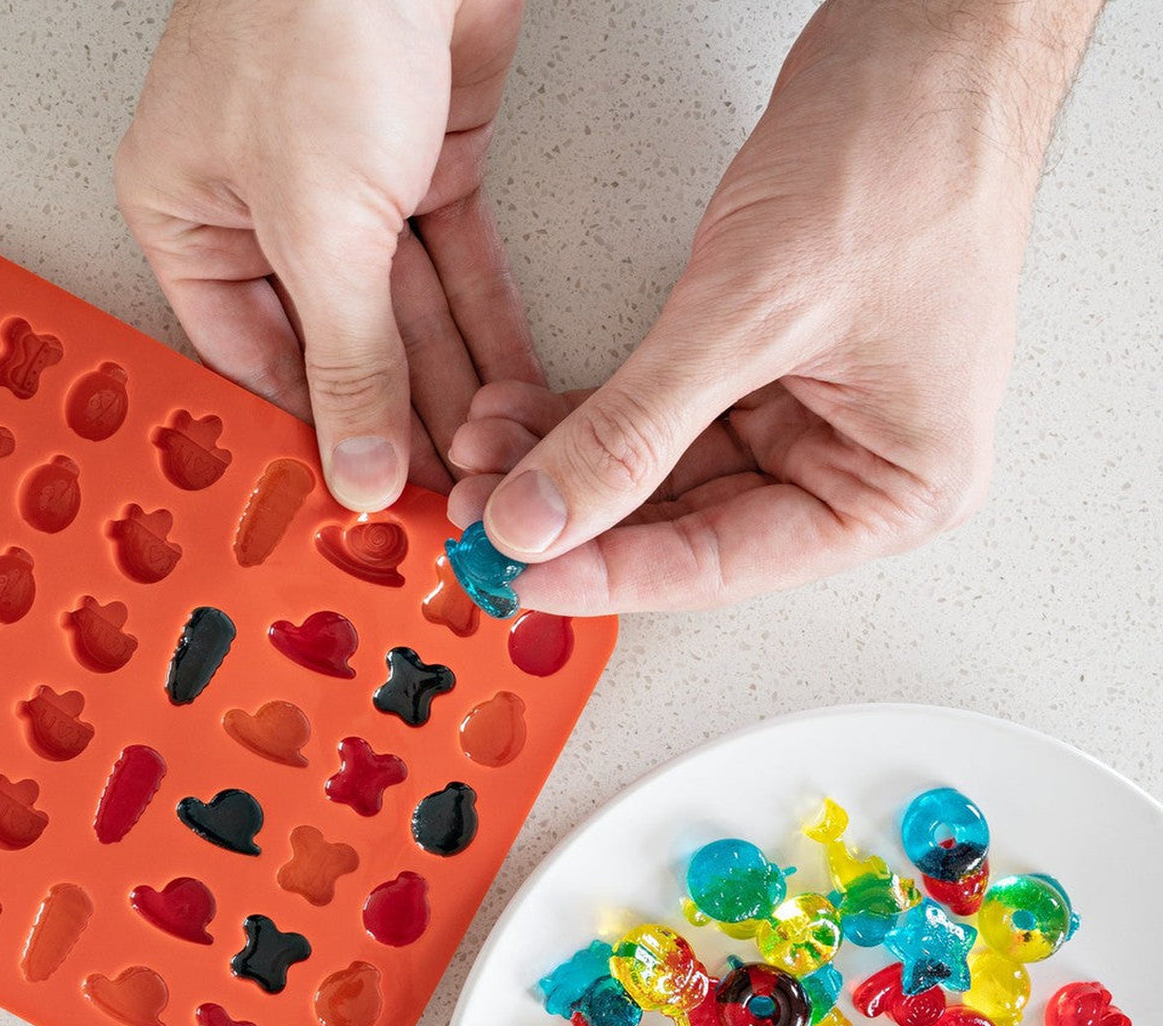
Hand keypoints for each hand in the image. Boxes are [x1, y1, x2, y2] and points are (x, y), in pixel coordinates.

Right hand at [117, 0, 542, 510]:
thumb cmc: (310, 19)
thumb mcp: (317, 228)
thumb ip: (347, 361)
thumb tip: (356, 465)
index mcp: (190, 216)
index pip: (253, 360)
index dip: (315, 430)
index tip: (367, 491)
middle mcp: (268, 205)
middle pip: (342, 343)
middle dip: (401, 415)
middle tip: (445, 483)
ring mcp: (355, 184)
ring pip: (409, 313)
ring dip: (452, 382)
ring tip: (491, 451)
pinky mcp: (430, 160)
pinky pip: (460, 266)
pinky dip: (487, 323)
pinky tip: (511, 383)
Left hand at [448, 0, 1103, 612]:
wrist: (934, 47)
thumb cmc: (906, 158)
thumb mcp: (750, 313)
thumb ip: (635, 430)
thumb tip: (544, 517)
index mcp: (898, 492)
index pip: (725, 563)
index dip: (611, 575)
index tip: (521, 575)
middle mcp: (855, 468)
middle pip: (689, 527)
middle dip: (579, 519)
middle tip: (487, 519)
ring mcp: (810, 419)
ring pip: (663, 473)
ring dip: (572, 467)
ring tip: (489, 458)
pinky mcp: (766, 370)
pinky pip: (664, 416)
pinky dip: (593, 418)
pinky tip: (524, 421)